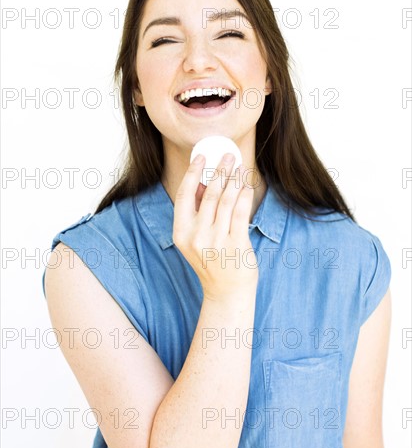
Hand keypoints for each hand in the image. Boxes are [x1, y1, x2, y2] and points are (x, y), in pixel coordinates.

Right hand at [172, 153, 258, 301]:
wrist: (226, 291)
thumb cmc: (211, 261)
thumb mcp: (194, 239)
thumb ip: (195, 213)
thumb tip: (201, 182)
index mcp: (181, 234)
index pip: (184, 196)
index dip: (193, 174)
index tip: (201, 157)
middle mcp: (196, 237)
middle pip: (207, 195)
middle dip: (219, 171)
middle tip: (226, 156)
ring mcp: (216, 242)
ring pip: (225, 201)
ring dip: (234, 180)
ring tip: (239, 166)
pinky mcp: (236, 244)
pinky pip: (240, 212)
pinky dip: (244, 195)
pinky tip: (247, 184)